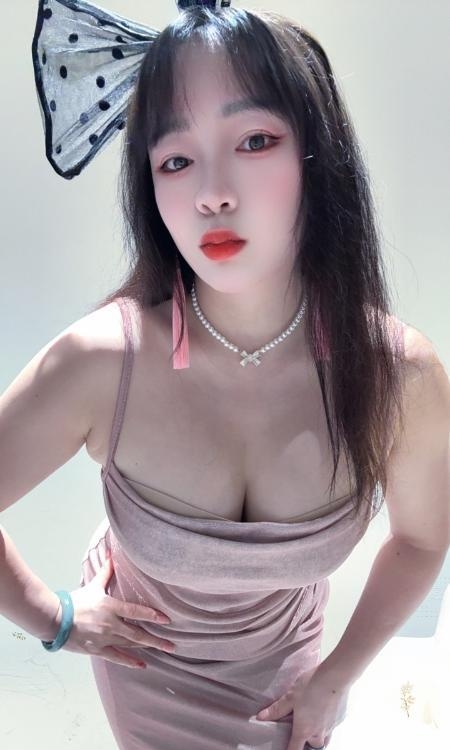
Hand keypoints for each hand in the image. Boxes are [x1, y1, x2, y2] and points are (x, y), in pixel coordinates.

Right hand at [55, 551, 174, 667]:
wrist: (55, 620)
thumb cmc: (75, 601)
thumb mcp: (93, 586)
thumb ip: (106, 571)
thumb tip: (112, 553)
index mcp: (111, 607)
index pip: (136, 612)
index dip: (152, 616)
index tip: (167, 620)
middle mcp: (111, 624)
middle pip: (138, 634)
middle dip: (156, 640)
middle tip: (172, 645)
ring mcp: (105, 638)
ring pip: (130, 645)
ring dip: (147, 648)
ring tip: (163, 650)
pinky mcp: (98, 649)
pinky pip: (117, 657)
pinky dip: (130, 661)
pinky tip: (142, 664)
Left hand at [255, 663, 349, 749]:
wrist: (335, 676)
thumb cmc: (311, 685)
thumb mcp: (290, 696)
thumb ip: (277, 709)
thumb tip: (260, 717)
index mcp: (304, 730)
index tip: (285, 748)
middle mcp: (318, 733)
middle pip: (312, 748)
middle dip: (306, 745)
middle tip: (299, 736)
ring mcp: (331, 727)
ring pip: (324, 741)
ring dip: (317, 739)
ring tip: (311, 729)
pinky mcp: (339, 719)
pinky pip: (331, 729)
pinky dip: (326, 727)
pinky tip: (322, 714)